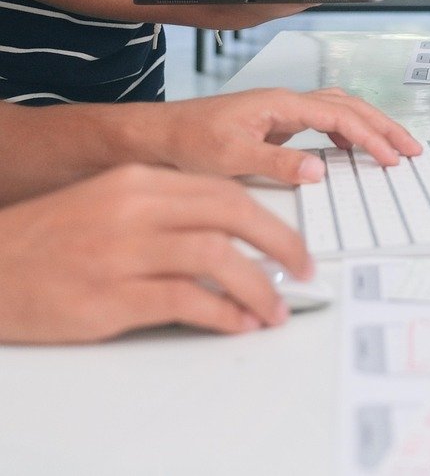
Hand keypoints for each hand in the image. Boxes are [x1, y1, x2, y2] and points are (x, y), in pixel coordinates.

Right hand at [0, 165, 311, 342]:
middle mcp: (134, 209)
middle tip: (305, 270)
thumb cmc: (47, 243)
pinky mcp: (111, 296)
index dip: (270, 218)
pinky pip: (187, 301)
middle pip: (233, 214)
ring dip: (259, 286)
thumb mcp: (108, 205)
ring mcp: (122, 252)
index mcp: (138, 182)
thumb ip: (166, 212)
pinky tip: (239, 324)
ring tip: (275, 308)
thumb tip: (231, 238)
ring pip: (218, 257)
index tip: (292, 242)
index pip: (225, 191)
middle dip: (282, 244)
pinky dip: (224, 314)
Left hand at [155, 88, 422, 184]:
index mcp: (281, 104)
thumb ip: (278, 163)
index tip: (392, 158)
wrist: (156, 136)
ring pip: (340, 109)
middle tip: (411, 149)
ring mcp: (282, 110)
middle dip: (384, 126)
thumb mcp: (230, 158)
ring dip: (370, 126)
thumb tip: (320, 169)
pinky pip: (325, 120)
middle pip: (350, 106)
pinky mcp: (277, 122)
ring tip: (393, 147)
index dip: (371, 138)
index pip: (341, 117)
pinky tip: (351, 149)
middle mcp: (286, 101)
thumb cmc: (186, 143)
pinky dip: (348, 132)